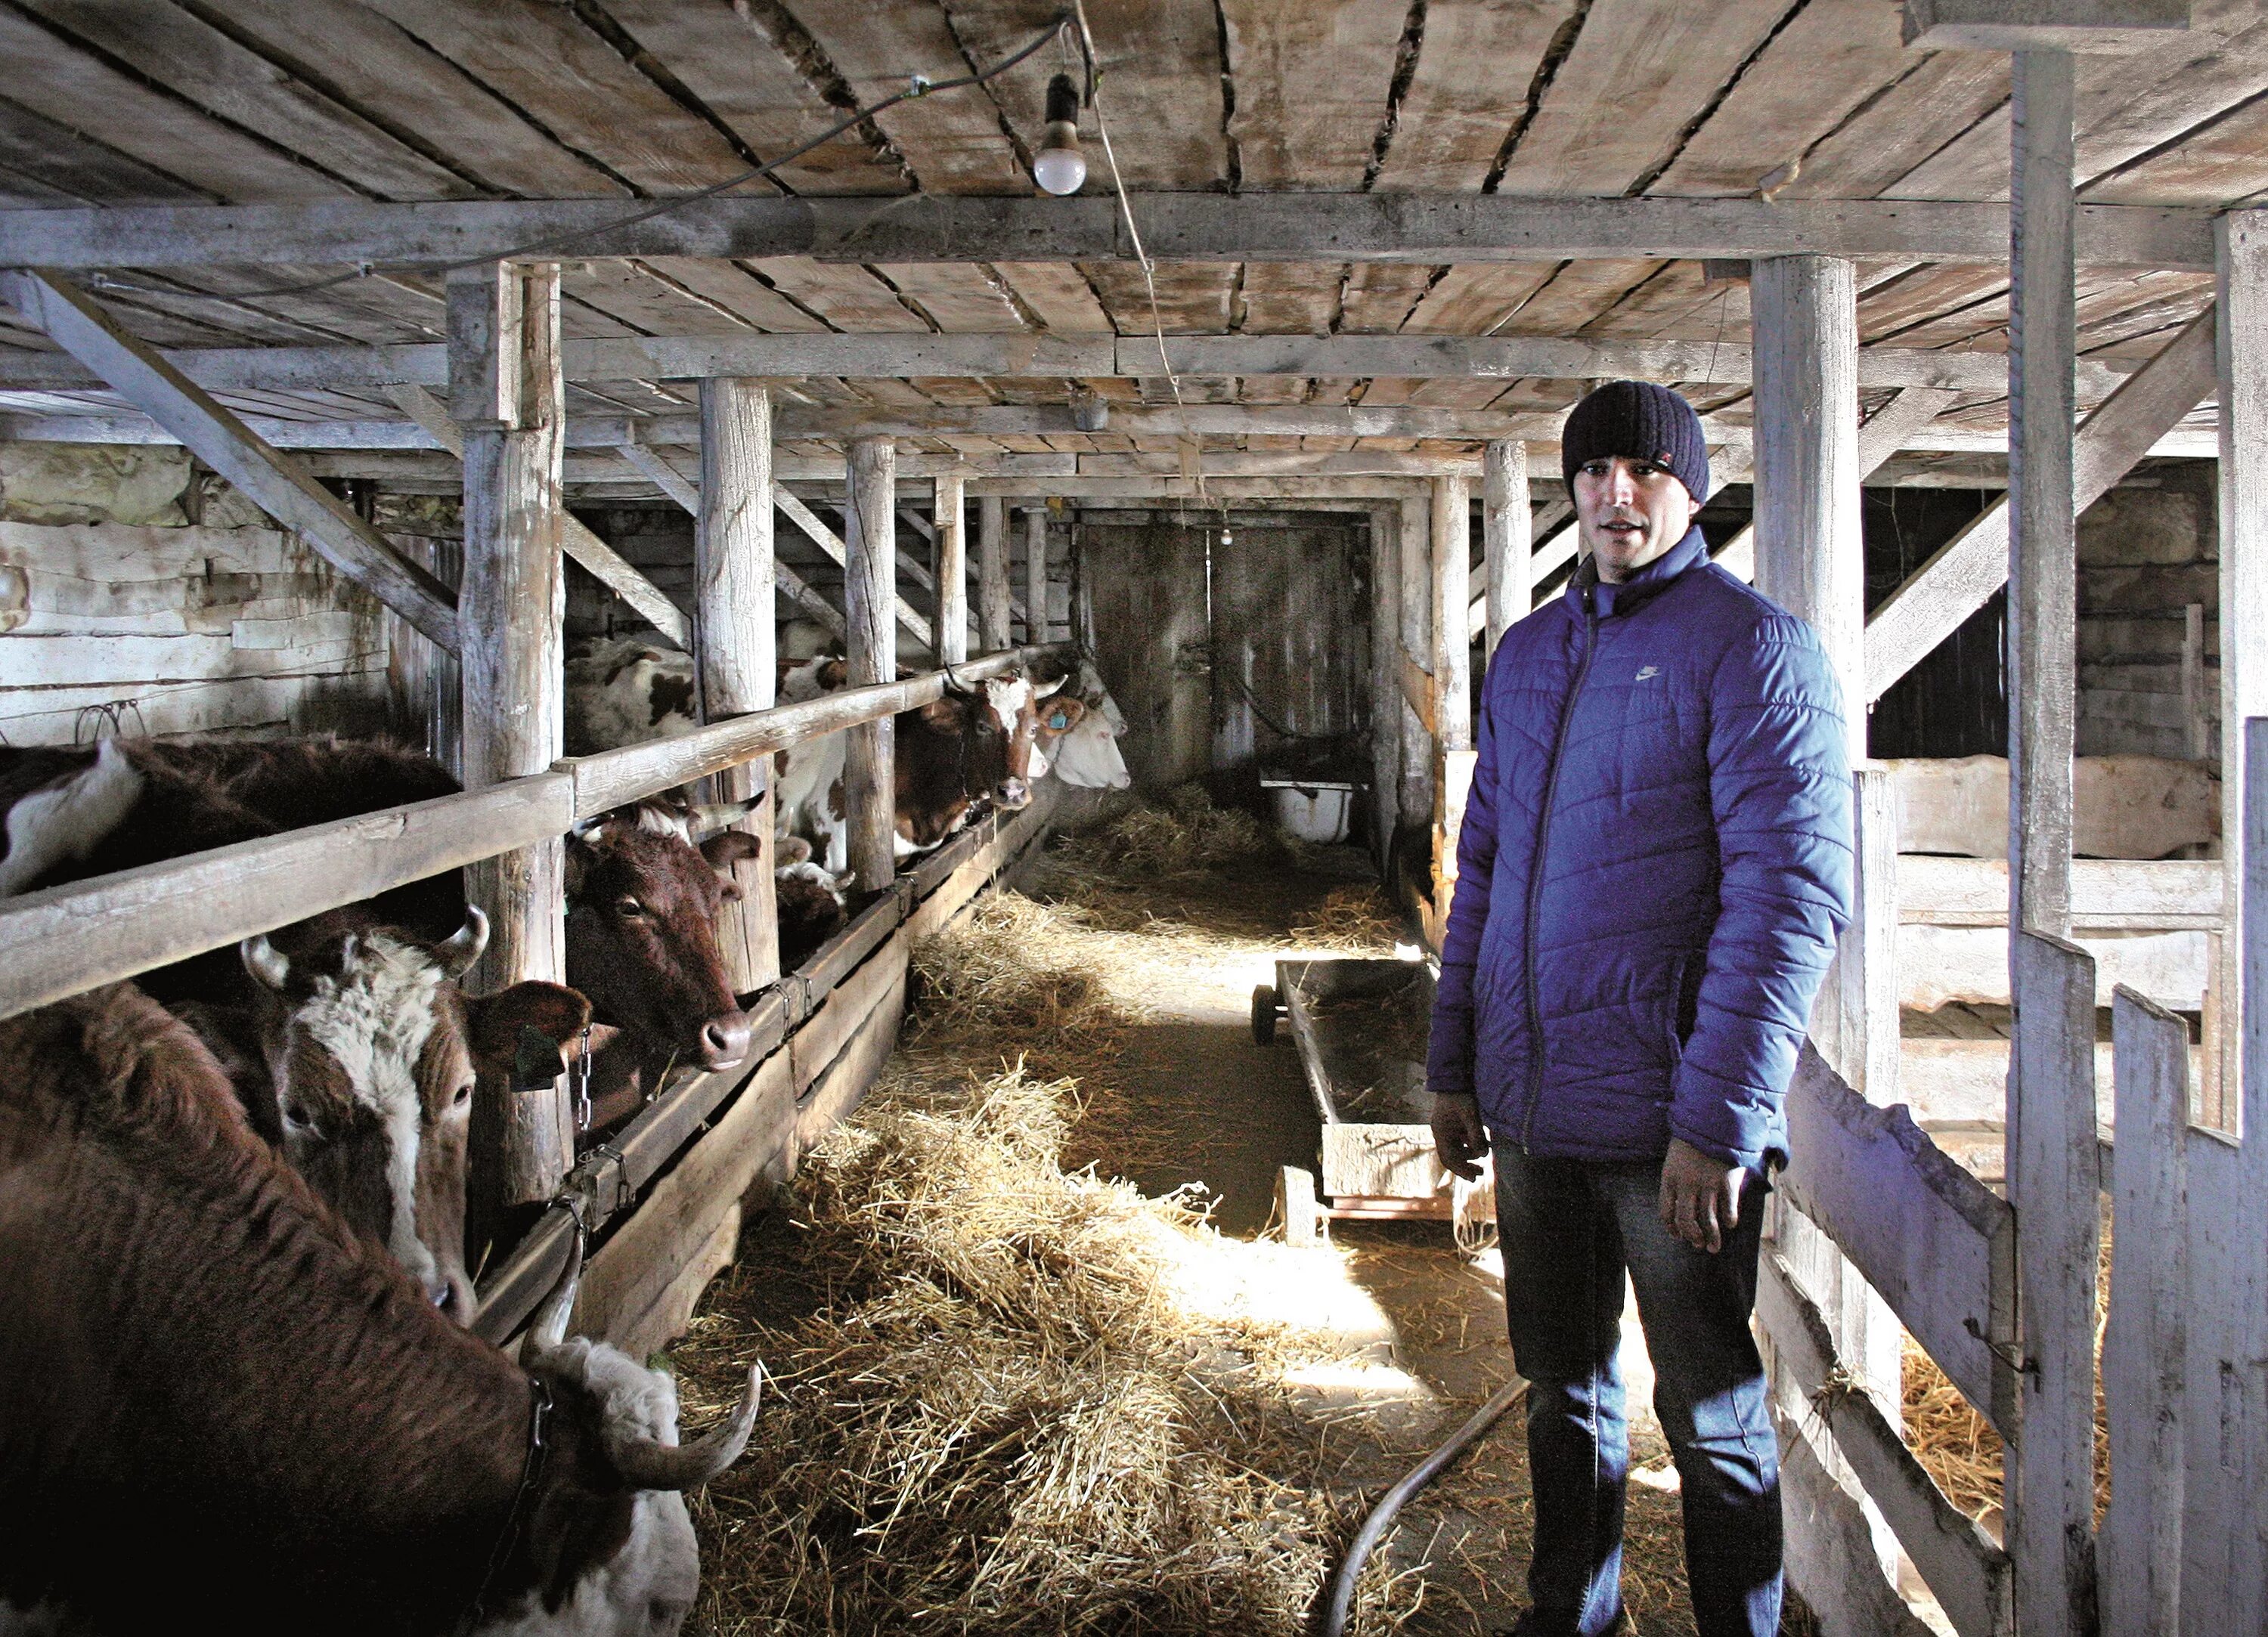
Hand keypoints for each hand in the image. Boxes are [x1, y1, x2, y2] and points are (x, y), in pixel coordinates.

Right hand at [1431, 1093, 1488, 1181]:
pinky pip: (1461, 1141)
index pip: (1449, 1157)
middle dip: (1465, 1167)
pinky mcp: (1453, 1125)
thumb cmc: (1460, 1095)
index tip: (1473, 1178)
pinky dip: (1470, 1146)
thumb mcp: (1470, 1114)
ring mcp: (1447, 1129)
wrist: (1454, 1078)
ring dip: (1469, 1156)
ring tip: (1484, 1159)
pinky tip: (1482, 1146)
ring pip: (1457, 1150)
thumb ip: (1476, 1134)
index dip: (1461, 1169)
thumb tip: (1483, 1155)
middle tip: (1480, 1174)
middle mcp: (1441, 1133)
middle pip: (1451, 1156)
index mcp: (1441, 1132)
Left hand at [1658, 1137, 1744, 1253]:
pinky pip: (1728, 1208)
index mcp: (1669, 1178)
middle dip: (1692, 1237)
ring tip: (1714, 1247)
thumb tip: (1684, 1205)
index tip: (1678, 1236)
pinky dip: (1729, 1219)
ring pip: (1708, 1219)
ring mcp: (1707, 1183)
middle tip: (1698, 1245)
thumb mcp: (1675, 1158)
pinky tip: (1730, 1224)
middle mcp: (1686, 1184)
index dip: (1672, 1227)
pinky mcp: (1727, 1180)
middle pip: (1686, 1220)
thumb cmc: (1692, 1139)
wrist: (1712, 1118)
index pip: (1666, 1211)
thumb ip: (1678, 1180)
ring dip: (1712, 1236)